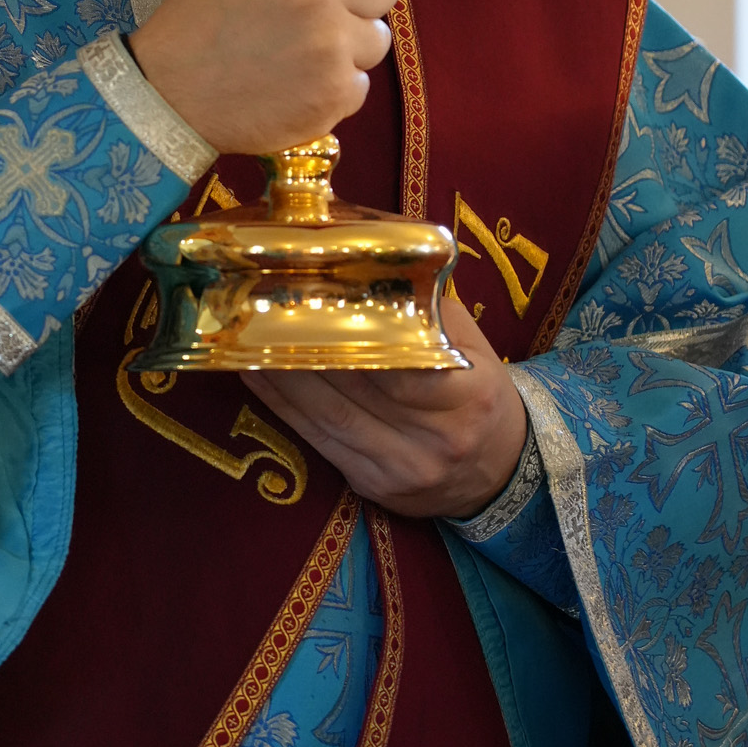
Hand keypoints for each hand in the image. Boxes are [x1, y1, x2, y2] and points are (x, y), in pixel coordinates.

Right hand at [127, 0, 400, 151]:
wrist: (168, 90)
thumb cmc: (201, 19)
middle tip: (327, 13)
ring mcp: (334, 43)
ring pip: (378, 36)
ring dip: (349, 45)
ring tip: (303, 54)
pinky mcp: (337, 92)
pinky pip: (360, 82)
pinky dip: (334, 86)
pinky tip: (296, 84)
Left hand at [240, 298, 528, 519]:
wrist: (500, 470)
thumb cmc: (479, 391)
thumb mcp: (472, 343)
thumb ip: (426, 305)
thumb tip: (367, 259)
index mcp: (468, 394)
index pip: (404, 361)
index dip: (354, 331)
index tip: (314, 295)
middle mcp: (436, 437)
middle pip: (355, 385)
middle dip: (304, 344)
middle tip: (263, 306)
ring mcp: (402, 468)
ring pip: (328, 415)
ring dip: (281, 375)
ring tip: (247, 338)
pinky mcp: (373, 486)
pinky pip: (318, 441)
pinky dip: (282, 407)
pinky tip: (257, 376)